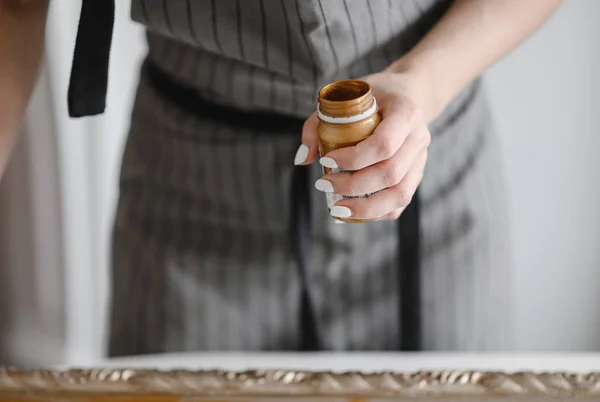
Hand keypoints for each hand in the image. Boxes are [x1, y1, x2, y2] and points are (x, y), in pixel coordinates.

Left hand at [296, 71, 431, 220]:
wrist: (411, 94)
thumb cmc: (373, 96)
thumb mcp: (345, 97)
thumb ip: (318, 124)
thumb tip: (302, 159)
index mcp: (404, 113)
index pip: (383, 144)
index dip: (353, 159)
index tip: (326, 161)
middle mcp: (419, 138)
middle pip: (390, 173)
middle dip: (353, 186)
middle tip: (324, 185)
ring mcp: (421, 159)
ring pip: (399, 195)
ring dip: (366, 207)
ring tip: (337, 209)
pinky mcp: (417, 175)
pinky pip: (400, 202)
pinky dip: (376, 212)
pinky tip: (354, 211)